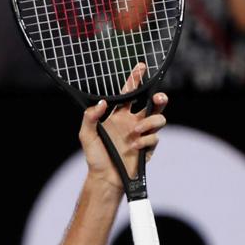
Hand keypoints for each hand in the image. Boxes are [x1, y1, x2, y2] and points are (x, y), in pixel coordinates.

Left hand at [79, 62, 168, 191]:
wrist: (105, 177)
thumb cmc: (95, 156)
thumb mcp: (86, 135)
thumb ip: (90, 117)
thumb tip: (102, 103)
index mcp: (118, 115)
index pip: (129, 94)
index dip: (135, 80)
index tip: (141, 66)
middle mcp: (133, 122)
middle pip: (152, 103)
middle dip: (159, 97)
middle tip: (158, 96)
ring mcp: (142, 134)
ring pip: (159, 118)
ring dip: (150, 122)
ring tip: (135, 130)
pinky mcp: (148, 147)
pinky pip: (154, 137)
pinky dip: (145, 140)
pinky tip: (134, 147)